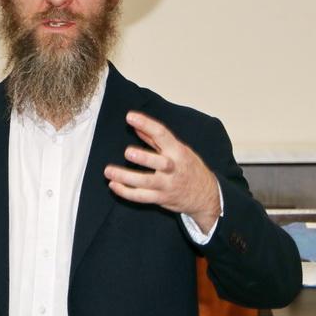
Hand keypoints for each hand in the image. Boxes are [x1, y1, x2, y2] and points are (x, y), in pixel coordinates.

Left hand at [104, 111, 219, 232]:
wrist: (206, 195)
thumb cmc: (189, 168)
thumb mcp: (178, 149)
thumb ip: (155, 138)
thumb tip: (137, 125)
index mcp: (177, 151)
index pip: (162, 134)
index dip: (146, 124)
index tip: (130, 116)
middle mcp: (173, 168)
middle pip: (159, 163)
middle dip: (143, 158)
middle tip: (127, 152)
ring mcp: (167, 185)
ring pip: (145, 183)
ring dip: (125, 178)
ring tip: (109, 172)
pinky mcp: (161, 198)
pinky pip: (141, 197)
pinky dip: (126, 192)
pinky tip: (114, 185)